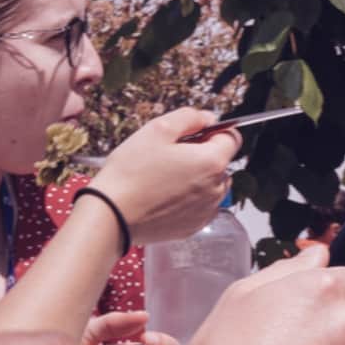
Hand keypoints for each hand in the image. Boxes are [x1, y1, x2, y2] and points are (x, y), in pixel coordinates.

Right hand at [85, 108, 237, 245]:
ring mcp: (206, 211)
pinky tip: (164, 196)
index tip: (191, 134)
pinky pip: (201, 206)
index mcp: (212, 162)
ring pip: (212, 185)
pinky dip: (189, 198)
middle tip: (169, 156)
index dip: (213, 132)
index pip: (232, 138)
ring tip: (165, 177)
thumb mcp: (157, 130)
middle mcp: (217, 189)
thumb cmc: (132, 171)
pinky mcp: (194, 227)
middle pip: (221, 162)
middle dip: (202, 155)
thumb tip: (209, 118)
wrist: (112, 215)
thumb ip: (189, 117)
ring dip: (197, 177)